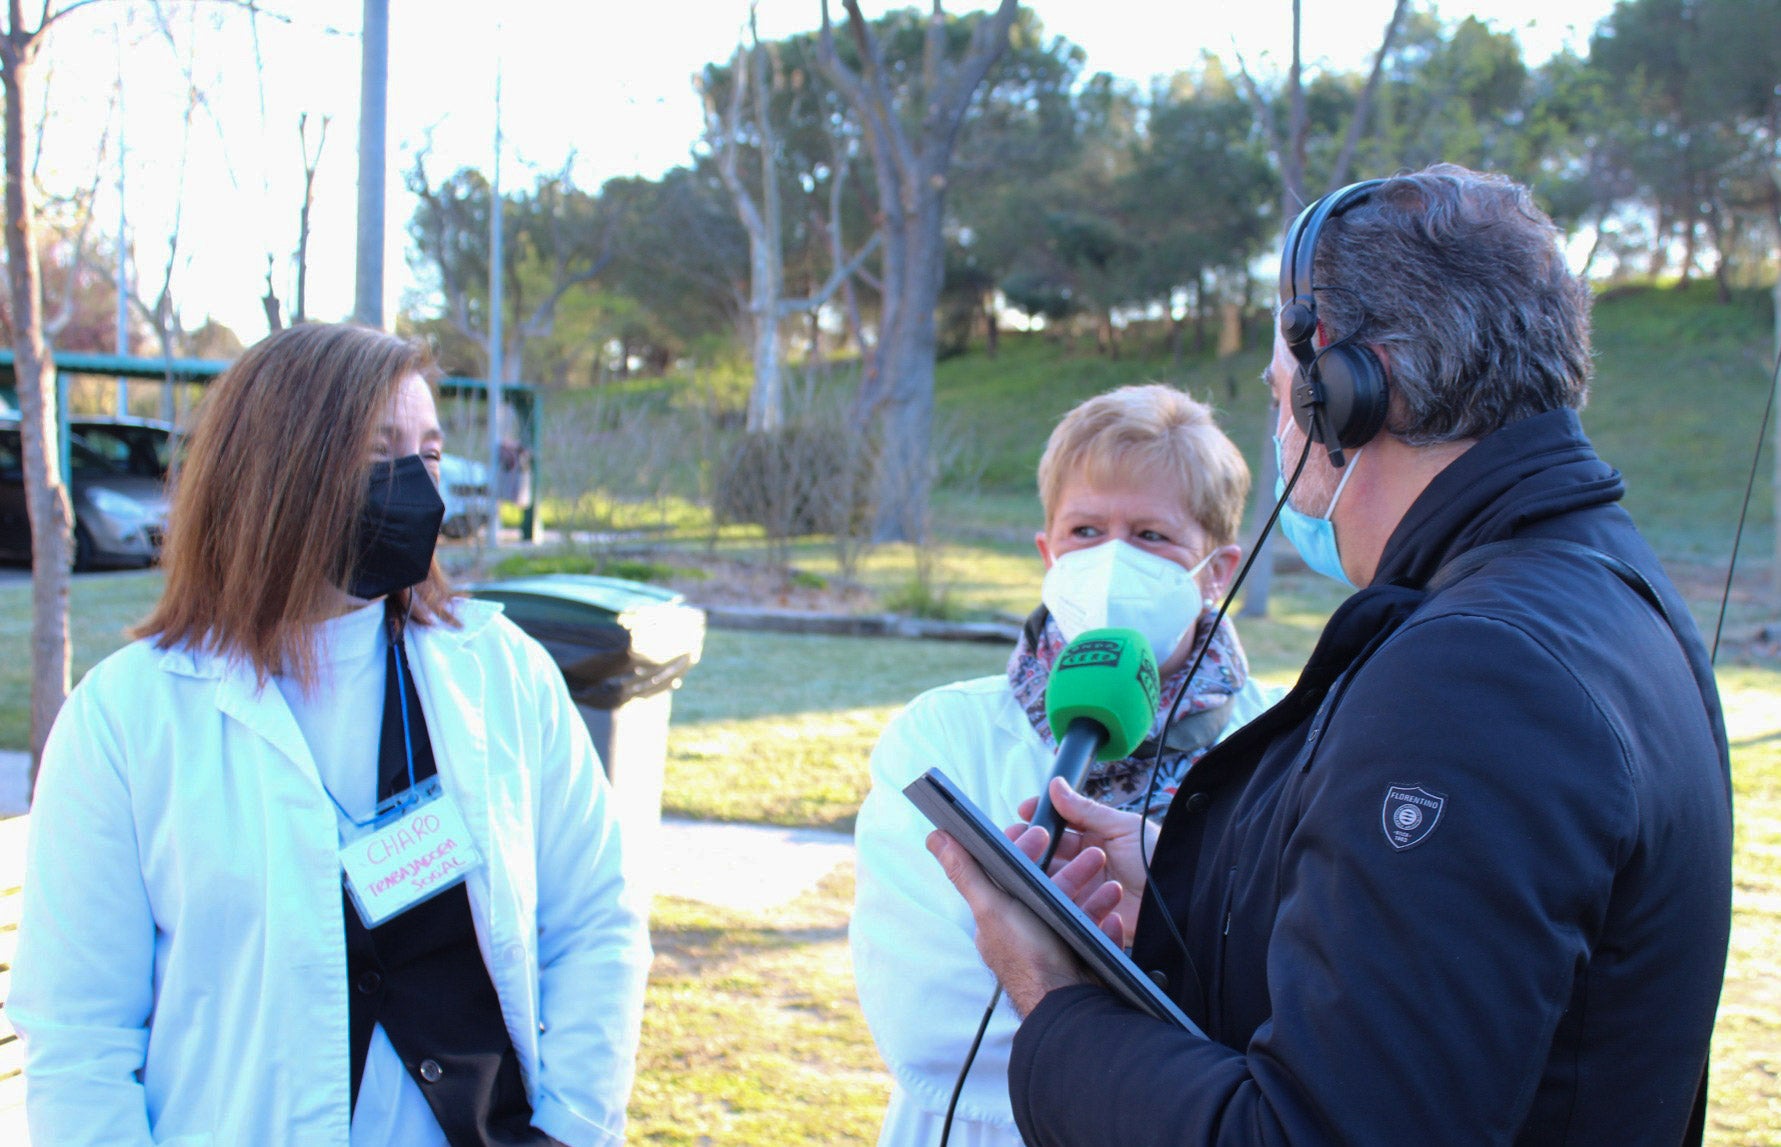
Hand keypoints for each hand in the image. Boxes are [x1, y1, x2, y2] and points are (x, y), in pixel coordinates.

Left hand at [926, 824, 1124, 1016]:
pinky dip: (1106, 927)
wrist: (1068, 1005)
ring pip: (1077, 911)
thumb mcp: (992, 907)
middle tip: (1093, 855)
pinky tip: (1114, 918)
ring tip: (1111, 885)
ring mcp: (1053, 948)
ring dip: (1095, 895)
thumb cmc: (1027, 959)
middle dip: (1072, 869)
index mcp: (1000, 918)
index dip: (1026, 851)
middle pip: (1049, 890)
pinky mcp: (1078, 962)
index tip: (1044, 833)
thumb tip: (935, 839)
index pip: (1010, 875)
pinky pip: (1096, 938)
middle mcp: (1024, 933)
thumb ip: (966, 873)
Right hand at [1017, 777, 1156, 943]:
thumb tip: (1056, 786)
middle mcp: (1086, 863)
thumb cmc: (1157, 858)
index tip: (1024, 811)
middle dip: (1032, 845)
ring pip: (1051, 879)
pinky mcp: (1086, 915)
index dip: (1041, 818)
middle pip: (1050, 853)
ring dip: (1043, 870)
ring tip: (1034, 865)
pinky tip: (1048, 889)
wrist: (1178, 899)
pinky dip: (1054, 897)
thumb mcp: (1123, 827)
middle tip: (1019, 840)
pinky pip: (1062, 906)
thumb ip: (1087, 809)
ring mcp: (1085, 889)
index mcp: (1095, 838)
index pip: (1060, 825)